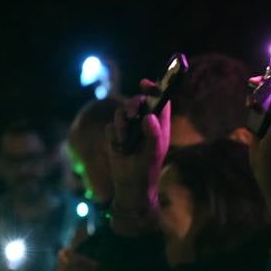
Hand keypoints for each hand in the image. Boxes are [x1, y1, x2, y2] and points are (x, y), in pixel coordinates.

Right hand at [106, 88, 170, 213]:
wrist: (130, 185)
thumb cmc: (147, 169)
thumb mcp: (153, 153)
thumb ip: (152, 134)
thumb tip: (148, 117)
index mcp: (159, 124)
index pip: (159, 99)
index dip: (154, 88)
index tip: (146, 84)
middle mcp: (144, 123)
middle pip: (138, 101)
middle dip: (133, 104)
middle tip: (133, 113)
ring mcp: (129, 128)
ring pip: (122, 112)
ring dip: (122, 123)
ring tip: (125, 139)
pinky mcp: (116, 136)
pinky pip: (111, 127)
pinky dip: (114, 136)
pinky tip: (120, 148)